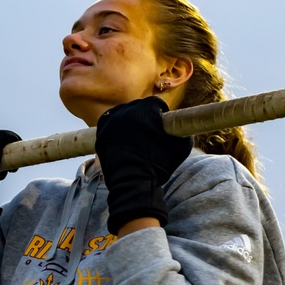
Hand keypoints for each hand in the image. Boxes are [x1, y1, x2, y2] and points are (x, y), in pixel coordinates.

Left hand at [96, 96, 192, 234]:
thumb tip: (182, 127)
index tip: (162, 123)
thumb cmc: (158, 165)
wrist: (132, 181)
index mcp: (146, 109)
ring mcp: (111, 121)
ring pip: (121, 114)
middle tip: (149, 130)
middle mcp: (127, 110)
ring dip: (128, 120)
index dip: (160, 112)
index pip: (155, 103)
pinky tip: (122, 138)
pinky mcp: (101, 133)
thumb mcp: (181, 147)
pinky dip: (115, 129)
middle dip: (144, 116)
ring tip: (134, 135)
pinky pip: (109, 125)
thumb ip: (182, 131)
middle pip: (137, 107)